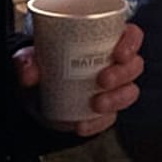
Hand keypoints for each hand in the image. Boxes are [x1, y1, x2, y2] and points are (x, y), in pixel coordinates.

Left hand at [13, 23, 143, 136]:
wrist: (37, 94)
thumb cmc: (46, 65)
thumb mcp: (33, 56)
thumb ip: (27, 59)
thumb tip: (29, 71)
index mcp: (107, 41)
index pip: (132, 36)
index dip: (132, 43)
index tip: (119, 53)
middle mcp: (115, 64)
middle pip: (135, 65)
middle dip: (122, 74)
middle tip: (102, 80)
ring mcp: (113, 89)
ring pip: (130, 92)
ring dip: (116, 99)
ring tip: (96, 104)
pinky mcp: (105, 111)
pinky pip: (110, 118)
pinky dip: (97, 123)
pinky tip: (82, 125)